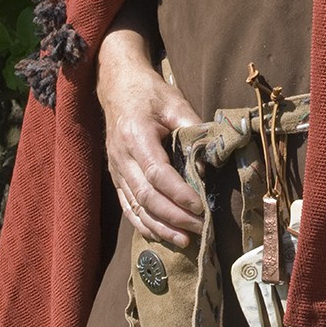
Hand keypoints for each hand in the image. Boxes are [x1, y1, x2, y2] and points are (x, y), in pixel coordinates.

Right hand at [97, 33, 203, 246]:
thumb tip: (209, 165)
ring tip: (186, 240)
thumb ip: (194, 131)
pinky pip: (128, 207)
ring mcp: (116, 170)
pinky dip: (145, 225)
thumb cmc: (150, 93)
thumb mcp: (176, 103)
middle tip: (201, 227)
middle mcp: (121, 157)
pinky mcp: (116, 177)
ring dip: (161, 228)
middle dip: (175, 217)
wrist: (119, 86)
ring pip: (136, 208)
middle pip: (146, 197)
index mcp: (135, 136)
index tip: (201, 207)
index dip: (180, 194)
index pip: (157, 174)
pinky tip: (163, 236)